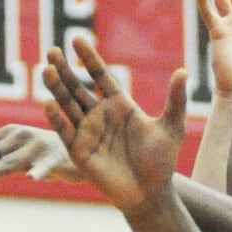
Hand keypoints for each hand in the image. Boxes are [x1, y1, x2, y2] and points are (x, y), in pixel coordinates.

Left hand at [0, 123, 80, 182]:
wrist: (85, 149)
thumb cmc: (47, 153)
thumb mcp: (20, 152)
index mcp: (9, 133)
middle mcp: (21, 136)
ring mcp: (38, 147)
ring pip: (9, 162)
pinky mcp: (55, 158)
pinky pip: (45, 167)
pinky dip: (38, 172)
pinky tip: (32, 178)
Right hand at [42, 36, 187, 212]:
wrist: (151, 193)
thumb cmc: (162, 160)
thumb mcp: (172, 126)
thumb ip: (176, 99)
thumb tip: (184, 70)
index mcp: (120, 105)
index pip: (100, 76)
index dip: (89, 58)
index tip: (77, 38)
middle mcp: (100, 115)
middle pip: (78, 87)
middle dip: (65, 69)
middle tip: (52, 49)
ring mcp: (87, 132)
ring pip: (68, 105)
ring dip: (57, 88)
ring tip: (47, 69)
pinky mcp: (79, 151)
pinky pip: (65, 132)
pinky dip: (57, 119)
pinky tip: (48, 103)